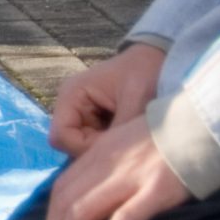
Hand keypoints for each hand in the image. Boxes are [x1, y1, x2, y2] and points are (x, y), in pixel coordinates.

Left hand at [34, 114, 190, 219]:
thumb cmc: (170, 138)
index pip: (62, 188)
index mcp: (99, 152)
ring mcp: (131, 176)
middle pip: (65, 203)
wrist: (206, 121)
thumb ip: (109, 165)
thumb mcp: (128, 143)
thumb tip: (90, 198)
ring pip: (83, 211)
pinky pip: (124, 219)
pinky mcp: (156, 190)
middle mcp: (108, 163)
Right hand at [48, 42, 165, 158]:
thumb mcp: (136, 100)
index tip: (112, 146)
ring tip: (127, 136)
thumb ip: (120, 130)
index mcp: (72, 94)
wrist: (158, 59)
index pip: (60, 137)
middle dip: (96, 149)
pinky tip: (126, 135)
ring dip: (104, 147)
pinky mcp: (93, 120)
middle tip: (123, 143)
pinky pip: (94, 142)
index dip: (83, 148)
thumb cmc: (145, 73)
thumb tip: (113, 160)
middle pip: (70, 144)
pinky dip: (110, 144)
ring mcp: (81, 113)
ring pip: (82, 146)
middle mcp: (70, 105)